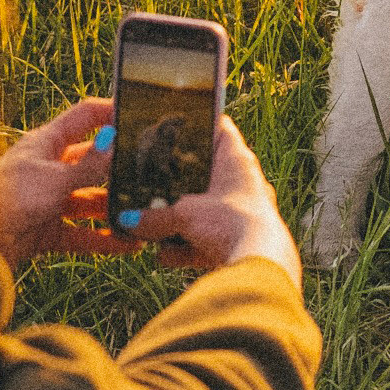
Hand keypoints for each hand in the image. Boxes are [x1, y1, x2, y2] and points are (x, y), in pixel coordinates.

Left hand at [0, 96, 125, 270]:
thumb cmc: (9, 197)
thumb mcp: (55, 178)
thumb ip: (90, 164)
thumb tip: (116, 141)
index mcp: (46, 143)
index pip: (83, 117)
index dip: (108, 111)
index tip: (137, 112)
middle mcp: (49, 168)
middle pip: (91, 162)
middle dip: (117, 169)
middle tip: (149, 172)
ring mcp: (48, 200)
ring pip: (89, 200)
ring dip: (112, 207)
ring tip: (142, 213)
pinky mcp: (47, 231)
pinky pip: (82, 233)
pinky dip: (102, 239)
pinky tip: (128, 244)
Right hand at [152, 115, 301, 286]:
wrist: (260, 266)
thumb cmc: (230, 224)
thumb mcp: (185, 215)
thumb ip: (154, 217)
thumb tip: (128, 220)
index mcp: (236, 161)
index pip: (219, 128)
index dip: (198, 123)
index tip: (174, 125)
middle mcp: (242, 182)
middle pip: (206, 173)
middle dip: (179, 182)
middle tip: (152, 180)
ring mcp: (241, 212)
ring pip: (205, 209)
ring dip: (179, 221)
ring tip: (151, 225)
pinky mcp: (238, 241)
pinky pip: (207, 240)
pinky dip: (187, 248)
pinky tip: (164, 256)